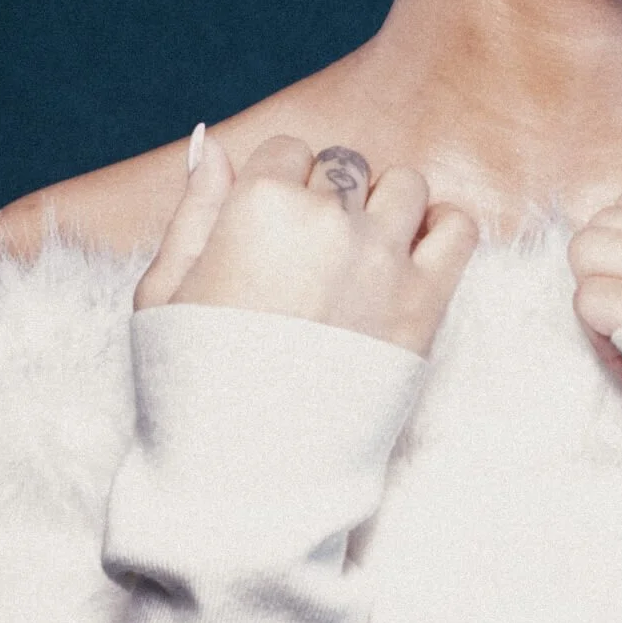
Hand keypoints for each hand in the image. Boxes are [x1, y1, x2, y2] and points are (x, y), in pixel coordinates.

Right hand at [134, 127, 478, 357]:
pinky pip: (456, 228)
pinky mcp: (425, 303)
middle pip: (343, 166)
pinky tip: (412, 255)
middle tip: (308, 260)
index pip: (287, 152)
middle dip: (326, 199)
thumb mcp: (165, 291)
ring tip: (358, 258)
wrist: (248, 478)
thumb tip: (210, 145)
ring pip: (403, 187)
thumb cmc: (193, 386)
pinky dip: (440, 229)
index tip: (270, 234)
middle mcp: (327, 221)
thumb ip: (194, 208)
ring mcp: (383, 259)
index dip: (276, 188)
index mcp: (259, 206)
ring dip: (383, 208)